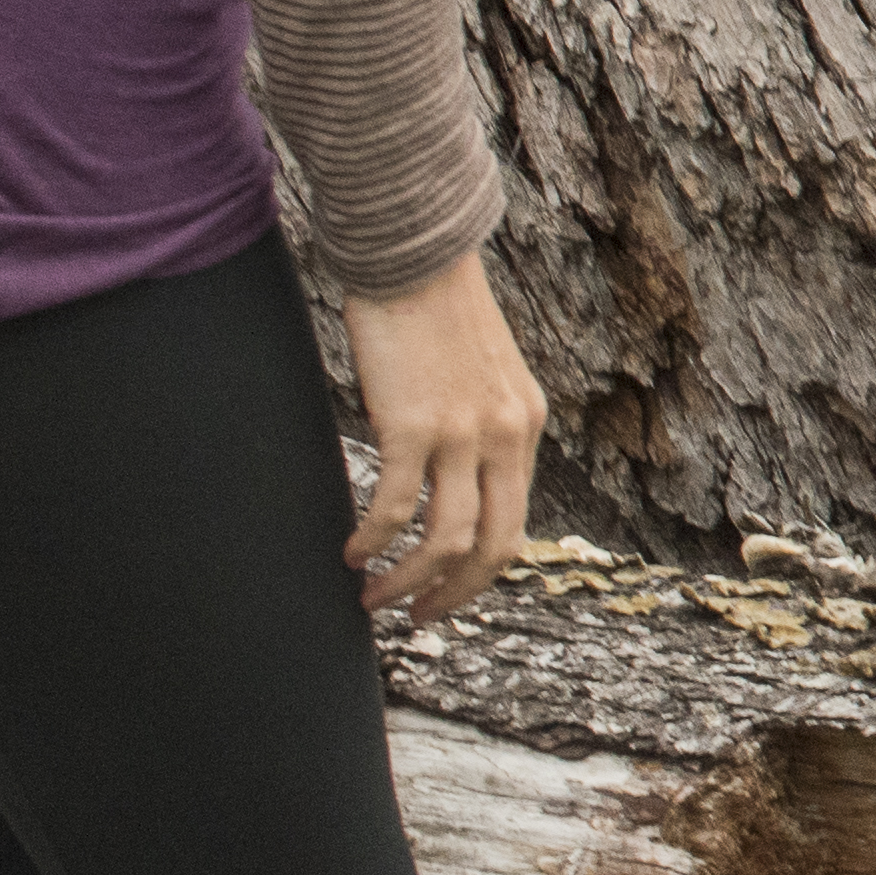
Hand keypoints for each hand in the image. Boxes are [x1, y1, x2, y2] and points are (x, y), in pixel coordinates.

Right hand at [339, 257, 543, 626]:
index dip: (481, 573)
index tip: (447, 595)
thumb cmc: (436, 314)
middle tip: (415, 618)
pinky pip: (394, 507)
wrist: (414, 257)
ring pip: (445, 539)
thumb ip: (481, 429)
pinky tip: (350, 551)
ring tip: (371, 595)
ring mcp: (463, 433)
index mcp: (525, 427)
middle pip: (492, 547)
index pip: (516, 524)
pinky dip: (373, 539)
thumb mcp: (484, 377)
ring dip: (407, 579)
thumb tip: (455, 480)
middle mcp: (505, 435)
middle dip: (453, 595)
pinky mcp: (413, 425)